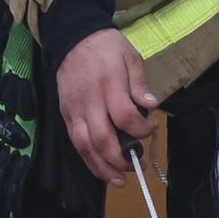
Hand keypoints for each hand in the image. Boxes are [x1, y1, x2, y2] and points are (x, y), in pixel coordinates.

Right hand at [54, 27, 158, 184]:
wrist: (72, 37)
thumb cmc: (106, 46)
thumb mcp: (130, 56)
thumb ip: (139, 83)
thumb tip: (151, 106)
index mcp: (109, 84)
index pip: (125, 117)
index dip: (141, 130)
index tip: (152, 128)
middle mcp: (89, 101)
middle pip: (102, 139)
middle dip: (122, 159)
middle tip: (139, 165)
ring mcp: (74, 110)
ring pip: (85, 146)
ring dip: (103, 168)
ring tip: (120, 180)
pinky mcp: (65, 115)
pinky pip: (75, 142)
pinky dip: (88, 160)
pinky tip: (102, 169)